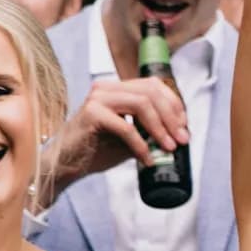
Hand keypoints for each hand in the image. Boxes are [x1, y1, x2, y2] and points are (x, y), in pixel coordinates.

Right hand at [55, 75, 189, 181]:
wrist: (66, 164)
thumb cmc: (97, 150)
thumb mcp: (131, 137)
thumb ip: (151, 130)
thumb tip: (180, 133)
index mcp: (116, 89)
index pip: (153, 85)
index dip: (174, 105)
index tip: (184, 127)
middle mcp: (106, 88)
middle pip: (151, 92)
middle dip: (172, 117)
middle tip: (181, 140)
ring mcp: (98, 99)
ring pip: (142, 104)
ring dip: (160, 128)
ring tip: (168, 148)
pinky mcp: (91, 114)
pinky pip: (126, 127)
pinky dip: (141, 145)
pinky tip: (146, 159)